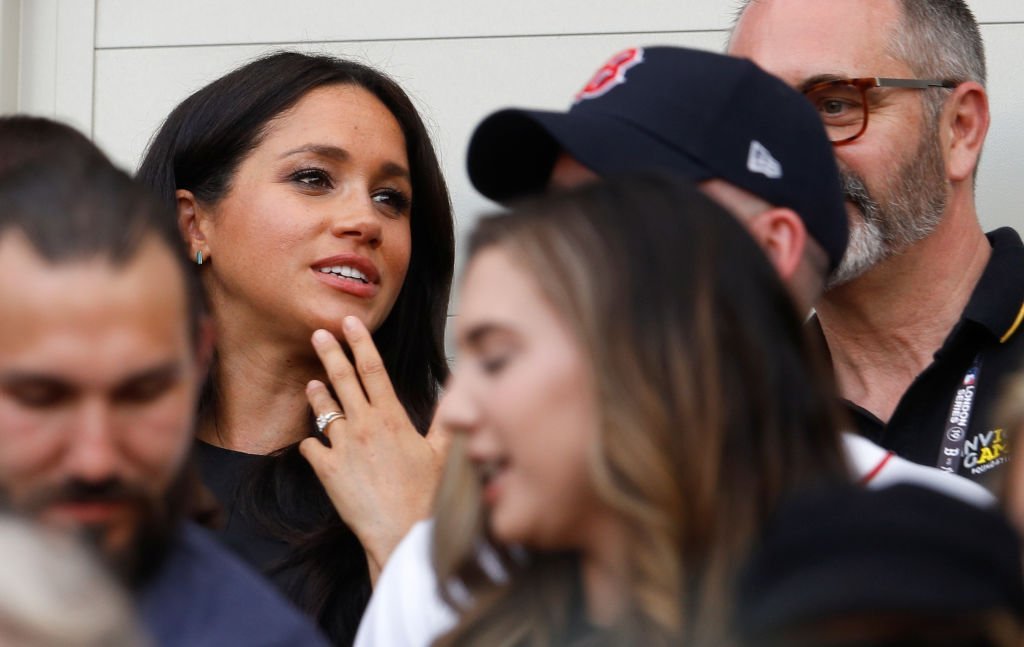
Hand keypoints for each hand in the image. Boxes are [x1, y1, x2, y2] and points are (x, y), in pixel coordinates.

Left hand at [299, 316, 450, 583]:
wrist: (403, 532)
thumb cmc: (427, 495)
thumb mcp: (442, 452)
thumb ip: (443, 417)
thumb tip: (455, 389)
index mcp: (392, 417)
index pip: (373, 369)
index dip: (361, 342)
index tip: (349, 322)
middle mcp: (364, 425)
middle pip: (343, 380)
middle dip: (330, 353)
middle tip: (318, 333)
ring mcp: (343, 447)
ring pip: (324, 410)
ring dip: (317, 394)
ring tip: (311, 383)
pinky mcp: (327, 470)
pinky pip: (312, 447)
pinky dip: (313, 443)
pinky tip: (314, 441)